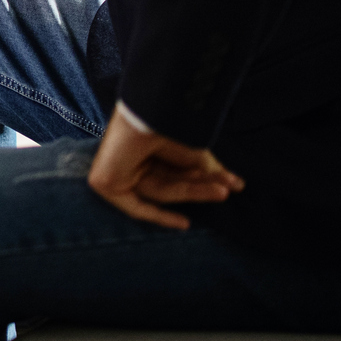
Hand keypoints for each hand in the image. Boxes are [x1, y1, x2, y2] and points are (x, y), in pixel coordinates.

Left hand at [87, 109, 245, 229]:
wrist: (147, 117)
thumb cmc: (168, 128)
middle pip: (170, 180)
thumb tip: (236, 185)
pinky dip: (159, 217)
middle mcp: (129, 155)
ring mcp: (117, 168)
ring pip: (161, 190)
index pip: (174, 168)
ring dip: (193, 191)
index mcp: (144, 142)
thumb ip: (210, 171)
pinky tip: (184, 224)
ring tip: (222, 191)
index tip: (229, 187)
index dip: (199, 181)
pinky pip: (134, 207)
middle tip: (228, 189)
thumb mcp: (194, 153)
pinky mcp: (105, 183)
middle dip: (200, 186)